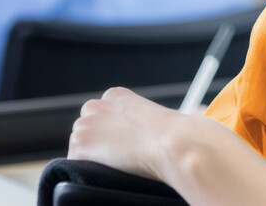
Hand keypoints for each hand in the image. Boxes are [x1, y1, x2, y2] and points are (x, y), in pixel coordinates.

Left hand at [68, 87, 191, 180]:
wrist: (175, 144)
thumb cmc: (182, 133)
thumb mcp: (167, 117)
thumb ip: (155, 119)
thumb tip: (192, 115)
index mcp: (117, 95)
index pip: (100, 116)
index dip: (111, 134)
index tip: (124, 145)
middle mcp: (97, 104)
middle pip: (86, 129)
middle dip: (98, 144)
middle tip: (120, 157)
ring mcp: (86, 123)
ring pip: (80, 146)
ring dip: (93, 157)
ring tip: (118, 164)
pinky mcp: (81, 144)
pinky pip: (74, 163)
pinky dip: (87, 170)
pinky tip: (109, 171)